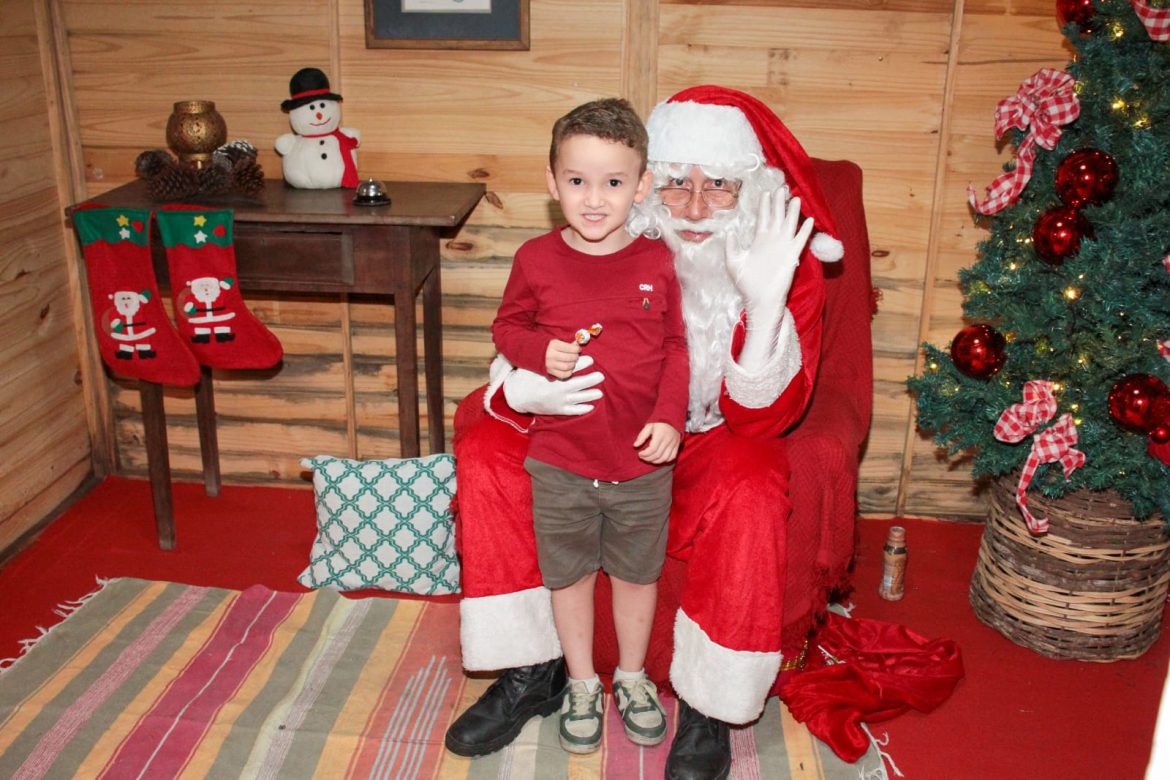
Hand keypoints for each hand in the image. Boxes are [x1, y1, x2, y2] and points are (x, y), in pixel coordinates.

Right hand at [503, 355, 604, 415]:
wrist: (517, 396)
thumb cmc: (526, 377)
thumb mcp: (536, 365)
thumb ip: (550, 359)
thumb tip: (563, 348)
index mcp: (553, 376)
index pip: (572, 367)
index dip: (583, 363)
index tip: (591, 359)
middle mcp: (558, 389)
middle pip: (579, 383)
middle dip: (591, 379)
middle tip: (601, 376)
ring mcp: (559, 401)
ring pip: (579, 398)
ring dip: (590, 395)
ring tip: (599, 392)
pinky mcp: (557, 410)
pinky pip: (573, 411)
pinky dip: (582, 409)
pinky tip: (591, 406)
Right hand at [545, 338, 580, 378]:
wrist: (533, 352)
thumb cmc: (547, 345)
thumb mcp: (556, 340)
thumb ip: (567, 342)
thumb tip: (578, 343)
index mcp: (553, 345)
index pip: (570, 348)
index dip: (577, 349)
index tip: (578, 349)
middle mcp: (551, 355)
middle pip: (570, 358)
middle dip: (576, 356)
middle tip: (575, 355)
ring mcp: (550, 364)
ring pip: (567, 366)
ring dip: (573, 364)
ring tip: (572, 362)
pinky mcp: (550, 371)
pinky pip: (563, 375)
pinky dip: (568, 373)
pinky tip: (569, 369)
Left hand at [634, 422, 680, 463]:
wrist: (673, 419)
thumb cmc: (658, 423)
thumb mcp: (648, 426)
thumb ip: (642, 436)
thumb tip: (635, 445)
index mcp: (660, 434)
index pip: (652, 449)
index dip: (645, 454)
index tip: (639, 454)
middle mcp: (668, 440)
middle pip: (657, 455)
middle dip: (648, 458)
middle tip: (642, 457)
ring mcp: (673, 444)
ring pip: (664, 458)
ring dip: (655, 461)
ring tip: (649, 459)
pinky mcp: (677, 446)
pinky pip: (672, 457)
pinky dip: (665, 460)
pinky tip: (658, 459)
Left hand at [724, 191, 814, 316]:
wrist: (759, 300)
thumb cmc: (746, 283)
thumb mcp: (733, 262)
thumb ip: (731, 247)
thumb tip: (730, 232)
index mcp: (758, 240)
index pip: (763, 218)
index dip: (764, 205)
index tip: (766, 192)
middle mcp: (772, 241)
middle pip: (776, 216)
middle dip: (779, 202)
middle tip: (782, 187)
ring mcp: (783, 247)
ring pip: (789, 224)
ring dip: (792, 212)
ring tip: (795, 198)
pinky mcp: (792, 256)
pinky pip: (800, 240)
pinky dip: (805, 230)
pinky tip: (810, 219)